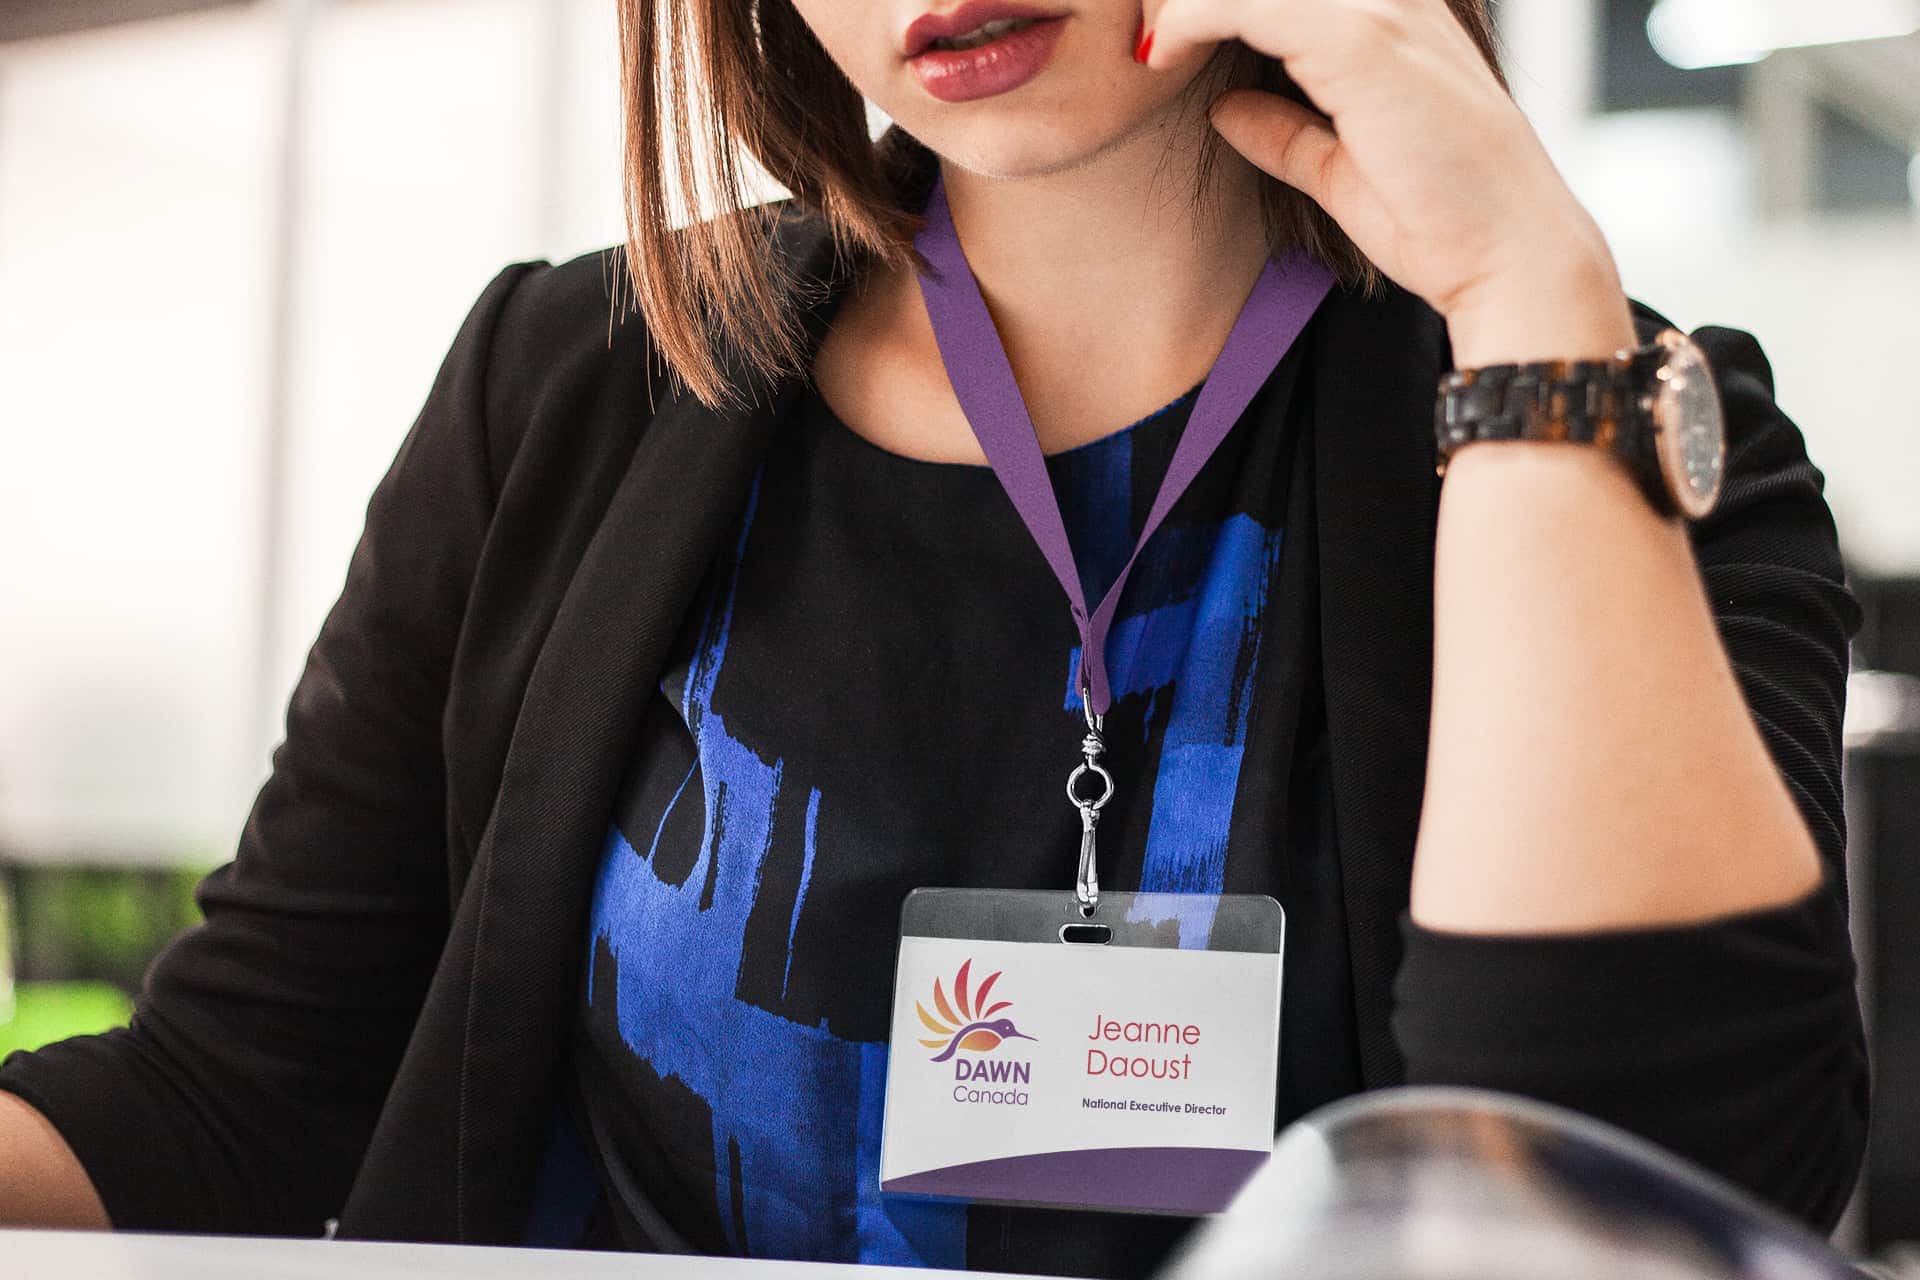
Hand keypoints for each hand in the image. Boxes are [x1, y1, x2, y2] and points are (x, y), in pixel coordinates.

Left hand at [1140, 0, 1637, 363]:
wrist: (1507, 254)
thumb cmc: (1441, 220)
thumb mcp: (1339, 168)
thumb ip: (1286, 131)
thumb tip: (1225, 106)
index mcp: (1389, 16)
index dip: (1209, 3)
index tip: (1153, 37)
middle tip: (1140, 32)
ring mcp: (1380, 12)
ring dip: (1186, 0)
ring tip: (1144, 39)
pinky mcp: (1362, 40)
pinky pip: (1251, 1)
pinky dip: (1193, 16)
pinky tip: (1161, 52)